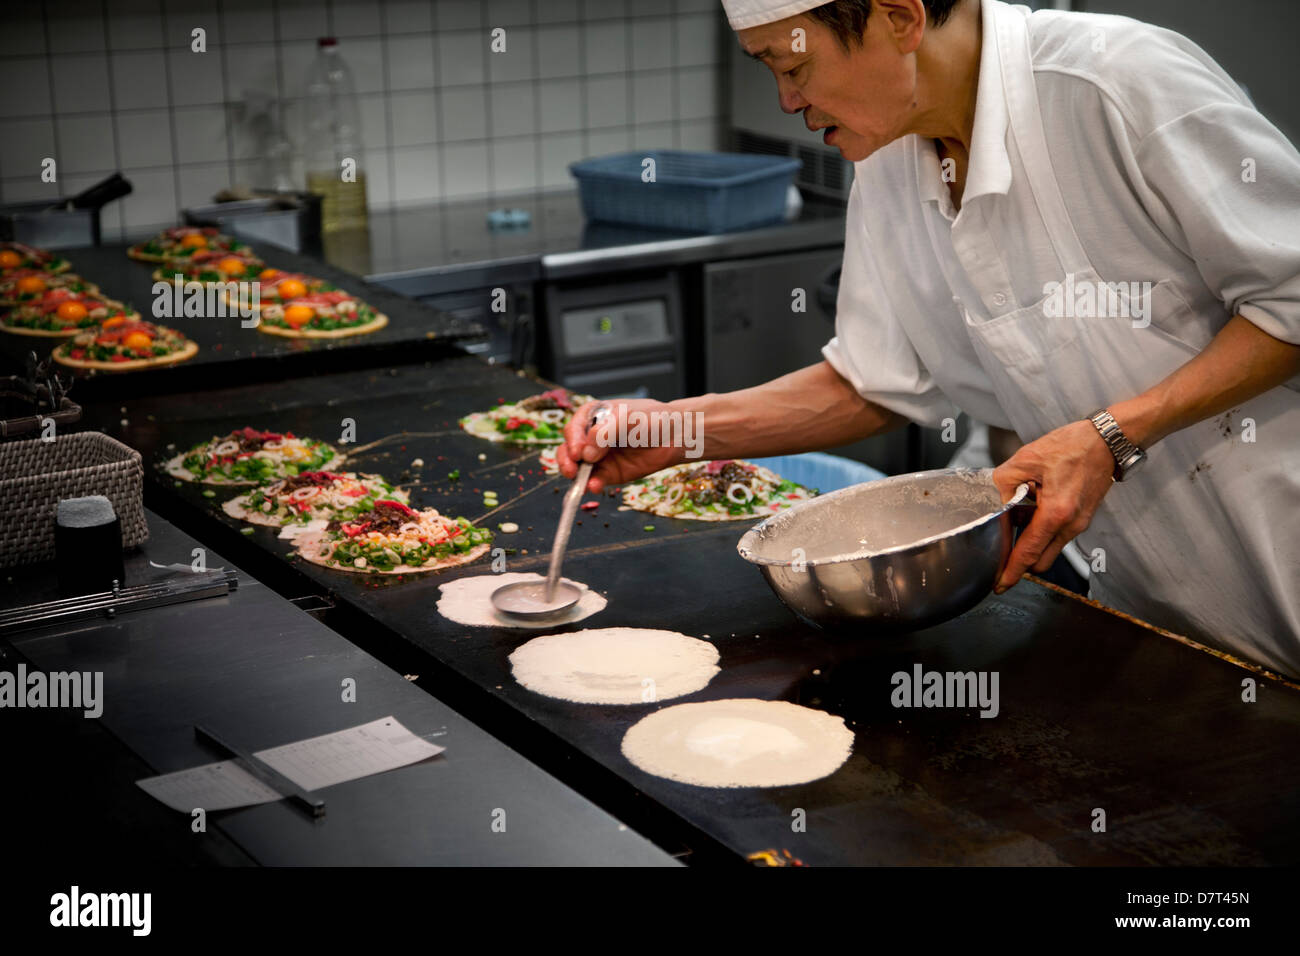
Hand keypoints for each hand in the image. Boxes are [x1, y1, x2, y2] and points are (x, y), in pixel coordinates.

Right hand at [557, 399, 686, 492]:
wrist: (674, 437)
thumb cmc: (652, 419)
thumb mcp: (628, 418)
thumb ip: (606, 432)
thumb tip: (588, 452)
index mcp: (593, 416)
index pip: (574, 427)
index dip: (572, 440)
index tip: (577, 452)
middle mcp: (591, 437)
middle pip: (569, 448)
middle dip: (567, 460)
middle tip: (572, 469)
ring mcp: (598, 457)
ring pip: (577, 467)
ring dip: (576, 476)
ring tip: (580, 481)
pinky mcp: (609, 474)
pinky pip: (595, 480)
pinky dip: (592, 485)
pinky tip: (595, 486)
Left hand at [990, 420, 1116, 592]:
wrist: (1107, 441)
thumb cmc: (1073, 446)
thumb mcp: (1027, 458)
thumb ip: (1004, 482)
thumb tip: (998, 501)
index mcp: (1056, 513)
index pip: (1029, 553)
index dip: (1011, 571)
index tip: (999, 585)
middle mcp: (1071, 525)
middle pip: (1040, 561)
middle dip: (1020, 561)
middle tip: (1001, 549)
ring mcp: (1080, 524)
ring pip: (1049, 548)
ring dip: (1032, 540)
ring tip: (1019, 514)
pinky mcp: (1082, 518)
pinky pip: (1058, 534)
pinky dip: (1042, 528)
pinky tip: (1033, 506)